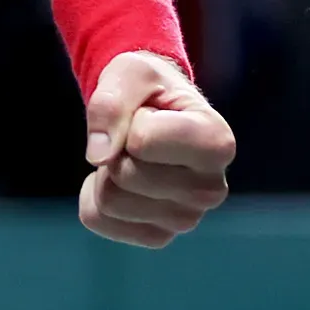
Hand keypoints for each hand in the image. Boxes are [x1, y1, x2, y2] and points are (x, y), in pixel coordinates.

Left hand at [78, 50, 233, 247]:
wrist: (155, 108)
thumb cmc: (149, 88)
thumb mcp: (130, 73)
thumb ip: (110, 103)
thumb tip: (98, 157)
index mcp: (217, 145)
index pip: (141, 141)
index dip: (131, 119)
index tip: (151, 113)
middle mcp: (211, 190)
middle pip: (124, 175)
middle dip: (116, 147)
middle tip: (138, 136)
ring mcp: (187, 219)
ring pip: (109, 200)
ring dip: (106, 170)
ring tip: (134, 156)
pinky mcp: (159, 236)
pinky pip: (97, 219)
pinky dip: (93, 194)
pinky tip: (121, 180)